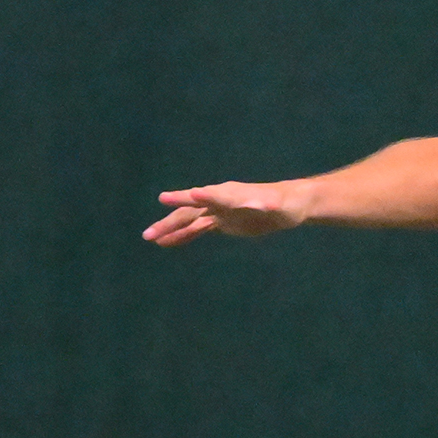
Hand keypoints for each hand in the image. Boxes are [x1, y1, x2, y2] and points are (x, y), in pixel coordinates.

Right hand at [142, 181, 307, 244]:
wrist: (289, 204)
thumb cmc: (286, 203)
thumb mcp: (278, 205)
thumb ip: (267, 204)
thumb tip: (264, 205)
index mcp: (230, 194)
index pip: (207, 195)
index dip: (187, 198)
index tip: (165, 198)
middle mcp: (219, 200)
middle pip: (189, 211)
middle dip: (169, 222)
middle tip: (148, 233)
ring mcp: (218, 211)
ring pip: (189, 220)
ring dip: (169, 229)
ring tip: (149, 238)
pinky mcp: (221, 222)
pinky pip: (197, 229)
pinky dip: (182, 236)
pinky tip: (166, 243)